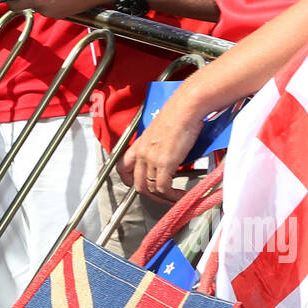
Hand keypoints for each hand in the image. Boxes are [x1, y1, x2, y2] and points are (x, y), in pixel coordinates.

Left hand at [119, 83, 203, 200]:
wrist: (184, 108)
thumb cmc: (179, 114)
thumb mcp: (163, 131)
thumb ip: (162, 145)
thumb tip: (171, 153)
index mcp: (140, 144)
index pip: (123, 167)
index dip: (128, 181)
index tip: (136, 185)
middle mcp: (142, 153)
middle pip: (137, 184)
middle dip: (149, 196)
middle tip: (162, 198)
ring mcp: (152, 159)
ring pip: (150, 189)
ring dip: (163, 199)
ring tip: (174, 199)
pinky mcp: (164, 163)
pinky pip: (164, 188)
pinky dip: (172, 196)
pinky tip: (181, 195)